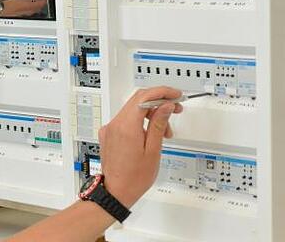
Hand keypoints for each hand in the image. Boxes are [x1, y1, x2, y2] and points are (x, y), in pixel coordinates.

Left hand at [99, 86, 182, 207]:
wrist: (116, 192)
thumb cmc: (134, 178)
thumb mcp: (153, 150)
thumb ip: (159, 124)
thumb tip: (165, 106)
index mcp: (126, 126)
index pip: (144, 97)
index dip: (162, 92)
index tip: (175, 95)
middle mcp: (115, 124)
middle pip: (138, 100)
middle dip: (159, 102)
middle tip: (175, 108)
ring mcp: (110, 129)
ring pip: (133, 110)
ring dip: (151, 114)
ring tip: (165, 131)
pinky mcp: (109, 134)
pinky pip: (126, 120)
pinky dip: (140, 122)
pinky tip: (151, 134)